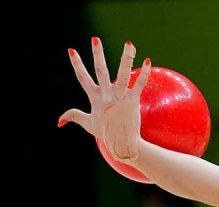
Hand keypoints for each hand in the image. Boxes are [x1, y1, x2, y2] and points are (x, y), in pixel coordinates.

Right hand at [58, 37, 151, 161]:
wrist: (122, 145)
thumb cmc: (106, 134)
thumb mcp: (88, 124)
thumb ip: (74, 116)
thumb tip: (59, 121)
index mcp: (94, 98)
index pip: (83, 78)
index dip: (77, 64)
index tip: (71, 51)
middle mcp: (106, 95)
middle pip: (100, 70)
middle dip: (97, 54)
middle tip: (95, 38)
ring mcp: (119, 97)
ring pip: (122, 73)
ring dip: (125, 57)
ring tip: (129, 44)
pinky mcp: (132, 101)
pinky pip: (139, 84)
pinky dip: (144, 73)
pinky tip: (148, 61)